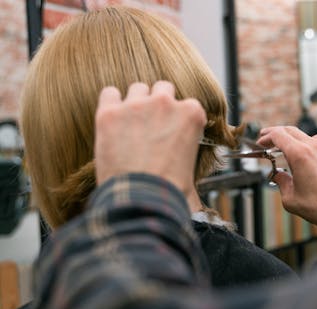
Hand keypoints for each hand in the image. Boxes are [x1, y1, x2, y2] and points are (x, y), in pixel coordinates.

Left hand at [94, 81, 206, 195]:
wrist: (143, 199)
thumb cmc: (171, 191)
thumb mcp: (193, 167)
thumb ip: (189, 152)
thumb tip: (185, 164)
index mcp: (191, 114)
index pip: (189, 104)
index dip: (181, 119)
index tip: (175, 132)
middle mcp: (165, 103)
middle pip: (162, 88)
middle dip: (159, 104)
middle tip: (153, 125)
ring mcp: (136, 105)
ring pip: (137, 89)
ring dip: (136, 102)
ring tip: (131, 124)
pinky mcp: (109, 113)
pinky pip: (109, 93)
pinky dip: (111, 103)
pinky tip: (113, 120)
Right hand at [257, 126, 316, 247]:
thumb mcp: (291, 199)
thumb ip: (281, 183)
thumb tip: (278, 175)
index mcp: (300, 155)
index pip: (278, 135)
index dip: (266, 137)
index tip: (261, 142)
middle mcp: (315, 147)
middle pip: (291, 130)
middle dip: (277, 134)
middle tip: (268, 140)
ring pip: (307, 137)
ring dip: (295, 141)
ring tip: (289, 152)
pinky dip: (312, 146)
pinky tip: (310, 156)